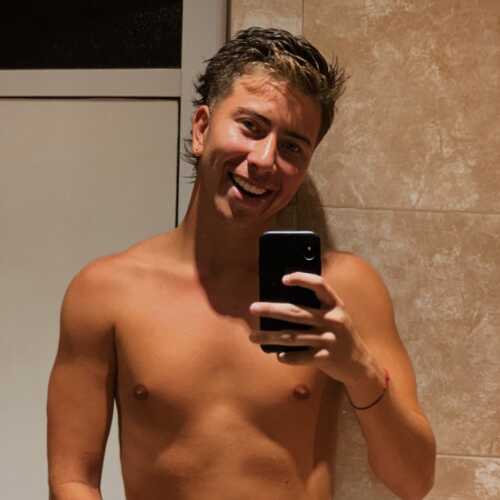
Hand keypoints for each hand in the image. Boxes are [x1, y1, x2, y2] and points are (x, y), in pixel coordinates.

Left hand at [249, 272, 371, 384]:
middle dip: (271, 310)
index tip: (283, 279)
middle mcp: (333, 320)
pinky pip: (300, 356)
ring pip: (292, 337)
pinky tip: (277, 355)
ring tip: (253, 336)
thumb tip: (282, 303)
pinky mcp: (325, 358)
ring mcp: (329, 340)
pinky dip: (287, 356)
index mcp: (335, 305)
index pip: (319, 285)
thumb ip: (318, 308)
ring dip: (269, 337)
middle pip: (296, 312)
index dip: (302, 279)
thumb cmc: (341, 336)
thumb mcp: (336, 316)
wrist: (361, 364)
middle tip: (252, 308)